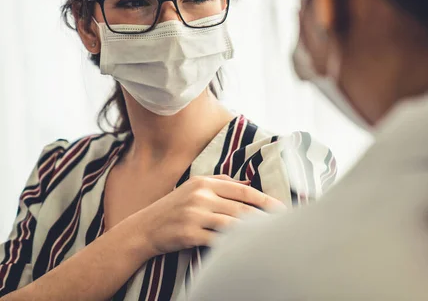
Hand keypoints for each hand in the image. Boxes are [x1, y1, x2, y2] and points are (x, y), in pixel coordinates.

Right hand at [130, 175, 284, 256]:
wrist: (144, 229)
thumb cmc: (174, 208)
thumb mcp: (194, 188)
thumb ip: (221, 183)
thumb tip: (248, 183)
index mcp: (205, 183)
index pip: (243, 190)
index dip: (265, 199)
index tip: (281, 208)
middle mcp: (201, 196)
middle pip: (241, 208)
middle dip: (265, 217)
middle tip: (282, 224)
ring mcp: (194, 215)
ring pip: (233, 224)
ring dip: (252, 231)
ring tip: (268, 236)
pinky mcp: (189, 234)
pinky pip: (218, 240)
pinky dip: (233, 244)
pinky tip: (245, 247)